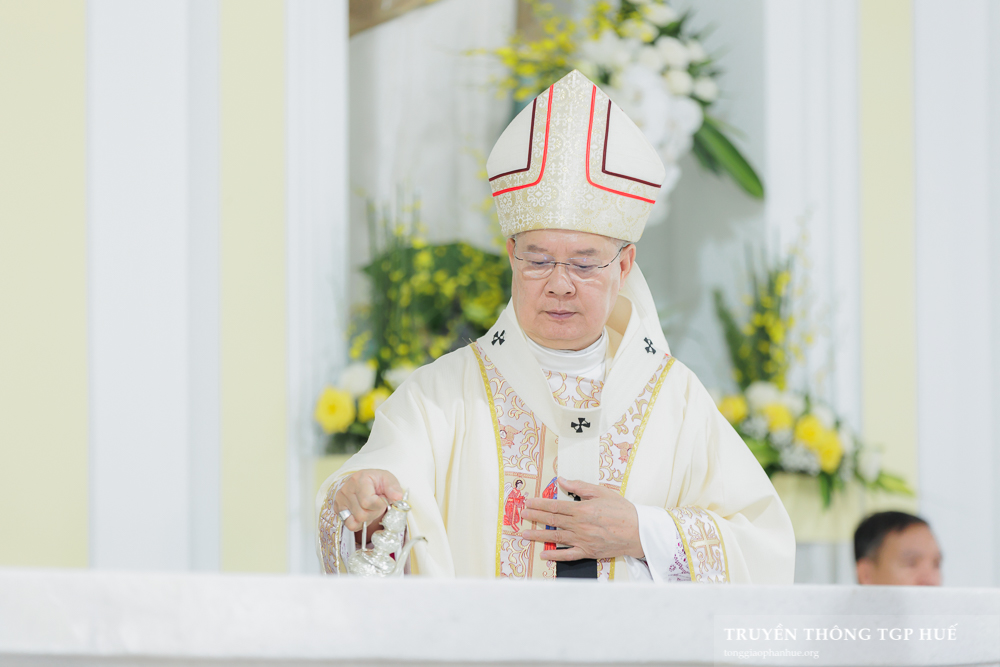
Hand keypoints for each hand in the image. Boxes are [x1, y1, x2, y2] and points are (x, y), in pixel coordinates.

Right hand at [333, 469, 404, 534]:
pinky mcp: (338, 508)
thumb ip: (394, 488)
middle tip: (377, 505)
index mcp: (359, 479)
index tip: (383, 499)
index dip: (379, 505)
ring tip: (370, 508)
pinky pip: (349, 524)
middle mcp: (346, 489)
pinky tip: (363, 513)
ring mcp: (340, 500)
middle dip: (374, 513)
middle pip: (362, 514)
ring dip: (368, 518)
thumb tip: (397, 498)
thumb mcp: (388, 479)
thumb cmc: (377, 481)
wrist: (365, 481)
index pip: (367, 502)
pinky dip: (359, 523)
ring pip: (356, 521)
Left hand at [519, 477, 643, 560]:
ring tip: (524, 534)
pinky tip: (544, 555)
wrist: (639, 532)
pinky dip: (555, 555)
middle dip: (535, 516)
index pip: (555, 506)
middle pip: (552, 520)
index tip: (528, 502)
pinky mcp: (588, 552)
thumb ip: (580, 487)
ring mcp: (583, 540)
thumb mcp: (602, 492)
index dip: (539, 504)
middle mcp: (580, 525)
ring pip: (555, 537)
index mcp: (582, 509)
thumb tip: (562, 480)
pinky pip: (568, 555)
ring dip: (538, 535)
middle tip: (522, 514)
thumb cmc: (622, 511)